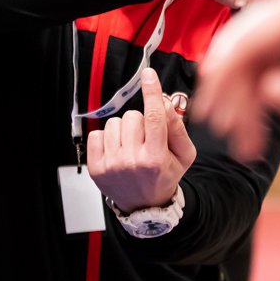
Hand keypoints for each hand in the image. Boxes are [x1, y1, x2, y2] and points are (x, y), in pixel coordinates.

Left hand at [87, 68, 196, 212]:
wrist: (145, 206)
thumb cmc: (165, 175)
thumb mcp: (183, 155)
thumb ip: (177, 126)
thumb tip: (162, 100)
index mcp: (156, 158)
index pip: (154, 117)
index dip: (151, 92)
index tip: (148, 74)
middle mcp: (132, 161)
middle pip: (133, 116)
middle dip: (140, 122)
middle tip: (145, 139)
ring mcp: (112, 165)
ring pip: (114, 123)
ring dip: (123, 130)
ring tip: (131, 146)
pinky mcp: (96, 167)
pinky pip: (97, 133)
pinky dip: (107, 138)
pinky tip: (117, 150)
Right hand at [193, 0, 279, 160]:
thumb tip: (266, 97)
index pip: (246, 44)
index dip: (225, 85)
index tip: (219, 121)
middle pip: (241, 44)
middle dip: (230, 92)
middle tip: (233, 137)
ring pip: (252, 44)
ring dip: (244, 86)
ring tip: (245, 130)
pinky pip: (272, 40)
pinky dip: (264, 72)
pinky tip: (263, 103)